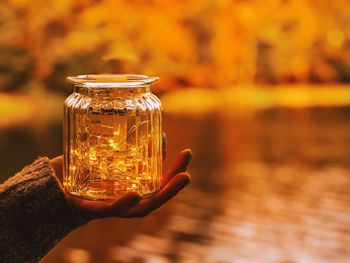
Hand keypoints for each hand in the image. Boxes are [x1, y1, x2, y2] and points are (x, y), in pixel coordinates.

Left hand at [50, 149, 191, 219]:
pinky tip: (135, 194)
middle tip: (188, 174)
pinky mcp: (93, 209)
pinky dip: (125, 203)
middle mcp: (127, 200)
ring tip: (174, 183)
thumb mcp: (113, 156)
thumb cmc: (87, 169)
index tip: (187, 153)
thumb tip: (157, 134)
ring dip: (159, 197)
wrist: (55, 182)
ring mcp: (112, 206)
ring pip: (141, 208)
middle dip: (174, 186)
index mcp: (134, 187)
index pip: (160, 181)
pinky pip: (111, 209)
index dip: (176, 170)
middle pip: (156, 197)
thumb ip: (134, 149)